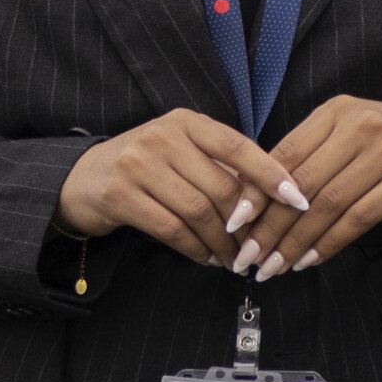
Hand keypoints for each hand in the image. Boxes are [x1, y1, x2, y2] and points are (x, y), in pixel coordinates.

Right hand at [58, 108, 298, 264]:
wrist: (82, 179)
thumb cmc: (146, 168)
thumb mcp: (182, 153)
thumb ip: (219, 167)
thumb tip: (272, 198)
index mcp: (187, 122)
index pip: (239, 147)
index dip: (272, 174)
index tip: (299, 200)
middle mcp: (162, 136)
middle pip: (221, 186)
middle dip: (246, 224)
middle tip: (260, 248)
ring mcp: (138, 163)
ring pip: (198, 211)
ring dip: (223, 242)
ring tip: (235, 259)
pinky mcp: (120, 194)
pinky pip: (171, 229)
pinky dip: (195, 248)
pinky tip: (207, 258)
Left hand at [232, 97, 381, 277]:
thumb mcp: (354, 133)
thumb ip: (314, 154)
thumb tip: (259, 196)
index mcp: (337, 111)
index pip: (284, 153)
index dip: (255, 191)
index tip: (234, 223)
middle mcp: (360, 124)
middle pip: (300, 183)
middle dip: (269, 226)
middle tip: (247, 256)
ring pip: (326, 204)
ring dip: (295, 242)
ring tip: (274, 267)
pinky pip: (358, 218)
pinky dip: (330, 243)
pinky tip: (310, 261)